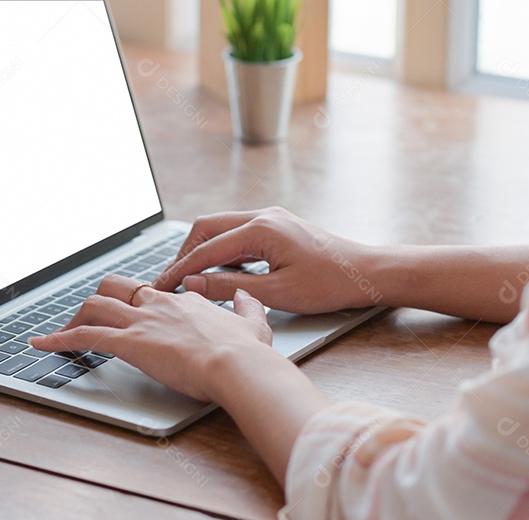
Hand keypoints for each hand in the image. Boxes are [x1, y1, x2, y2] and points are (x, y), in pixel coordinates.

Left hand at [29, 275, 271, 402]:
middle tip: (90, 319)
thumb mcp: (254, 323)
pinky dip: (57, 339)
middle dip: (99, 300)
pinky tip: (40, 345)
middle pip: (115, 287)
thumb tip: (245, 297)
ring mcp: (141, 321)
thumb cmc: (246, 353)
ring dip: (74, 318)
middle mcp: (158, 304)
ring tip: (60, 334)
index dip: (137, 303)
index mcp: (184, 301)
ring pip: (94, 306)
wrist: (237, 365)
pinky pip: (83, 335)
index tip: (131, 314)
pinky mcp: (128, 342)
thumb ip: (246, 308)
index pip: (151, 293)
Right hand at [152, 207, 380, 313]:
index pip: (206, 249)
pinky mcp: (276, 228)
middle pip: (206, 228)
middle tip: (168, 281)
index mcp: (260, 229)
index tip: (161, 288)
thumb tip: (193, 285)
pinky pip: (237, 235)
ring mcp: (270, 219)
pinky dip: (220, 252)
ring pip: (220, 229)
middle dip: (184, 254)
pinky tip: (216, 273)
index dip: (179, 270)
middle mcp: (263, 216)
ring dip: (201, 252)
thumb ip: (229, 287)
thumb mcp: (276, 293)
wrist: (367, 273)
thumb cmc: (329, 284)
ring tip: (187, 279)